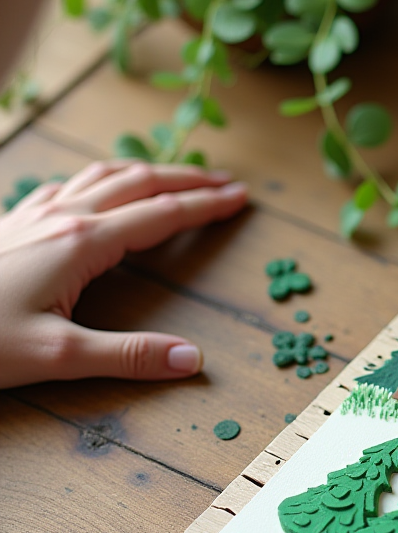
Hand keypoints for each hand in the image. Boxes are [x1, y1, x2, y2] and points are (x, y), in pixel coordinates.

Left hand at [0, 160, 247, 388]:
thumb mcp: (57, 356)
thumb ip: (129, 356)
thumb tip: (192, 360)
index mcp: (84, 242)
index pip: (162, 214)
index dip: (205, 205)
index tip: (240, 198)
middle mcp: (63, 217)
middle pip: (139, 182)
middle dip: (187, 179)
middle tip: (225, 183)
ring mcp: (34, 214)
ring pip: (103, 175)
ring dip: (147, 172)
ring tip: (174, 177)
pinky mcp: (13, 222)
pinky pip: (70, 185)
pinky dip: (102, 180)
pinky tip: (98, 192)